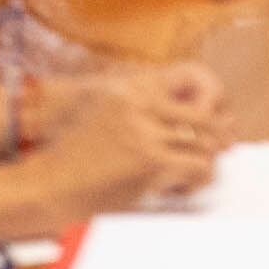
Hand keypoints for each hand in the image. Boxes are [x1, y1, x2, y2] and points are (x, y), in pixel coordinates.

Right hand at [34, 63, 230, 213]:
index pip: (193, 81)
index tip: (219, 121)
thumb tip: (181, 121)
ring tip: (197, 174)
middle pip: (204, 115)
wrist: (44, 186)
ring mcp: (147, 131)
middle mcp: (141, 104)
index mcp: (131, 89)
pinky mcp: (151, 160)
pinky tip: (184, 187)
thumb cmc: (71, 159)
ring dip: (205, 161)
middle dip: (218, 135)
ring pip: (204, 143)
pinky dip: (198, 179)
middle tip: (224, 149)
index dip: (212, 104)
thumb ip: (138, 111)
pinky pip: (197, 166)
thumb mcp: (102, 116)